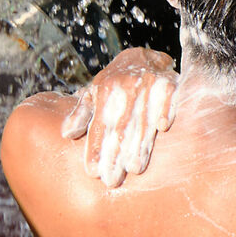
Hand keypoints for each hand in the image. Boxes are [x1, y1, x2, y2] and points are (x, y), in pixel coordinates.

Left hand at [61, 48, 177, 187]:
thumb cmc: (114, 83)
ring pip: (142, 118)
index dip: (96, 149)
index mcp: (104, 92)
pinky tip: (163, 127)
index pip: (99, 126)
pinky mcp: (168, 82)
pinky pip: (169, 97)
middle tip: (112, 180)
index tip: (93, 172)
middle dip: (115, 155)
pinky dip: (166, 110)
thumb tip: (66, 133)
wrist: (142, 57)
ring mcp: (147, 83)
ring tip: (135, 168)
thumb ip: (82, 113)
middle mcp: (124, 87)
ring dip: (139, 143)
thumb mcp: (94, 93)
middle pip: (119, 128)